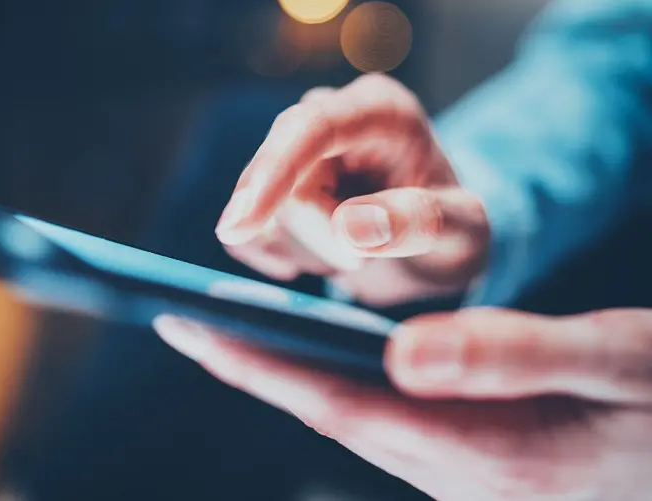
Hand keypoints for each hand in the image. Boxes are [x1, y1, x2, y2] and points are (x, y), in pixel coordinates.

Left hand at [154, 309, 651, 500]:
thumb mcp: (616, 365)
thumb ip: (515, 357)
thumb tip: (404, 351)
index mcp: (481, 450)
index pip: (337, 402)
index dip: (258, 362)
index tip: (189, 325)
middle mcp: (454, 473)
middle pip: (328, 411)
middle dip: (252, 365)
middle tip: (183, 317)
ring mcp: (460, 474)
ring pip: (352, 417)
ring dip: (288, 374)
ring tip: (231, 329)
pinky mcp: (472, 460)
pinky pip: (383, 420)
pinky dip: (338, 382)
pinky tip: (322, 358)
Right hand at [214, 73, 489, 306]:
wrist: (431, 241)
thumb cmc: (452, 229)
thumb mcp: (463, 230)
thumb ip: (417, 222)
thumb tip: (350, 227)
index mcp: (380, 109)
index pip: (311, 127)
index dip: (273, 172)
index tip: (241, 224)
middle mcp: (329, 117)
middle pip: (283, 179)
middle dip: (315, 237)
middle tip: (359, 264)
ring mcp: (294, 152)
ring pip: (264, 216)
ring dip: (309, 253)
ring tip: (357, 253)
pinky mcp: (271, 188)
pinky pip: (249, 236)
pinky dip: (280, 259)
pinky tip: (317, 261)